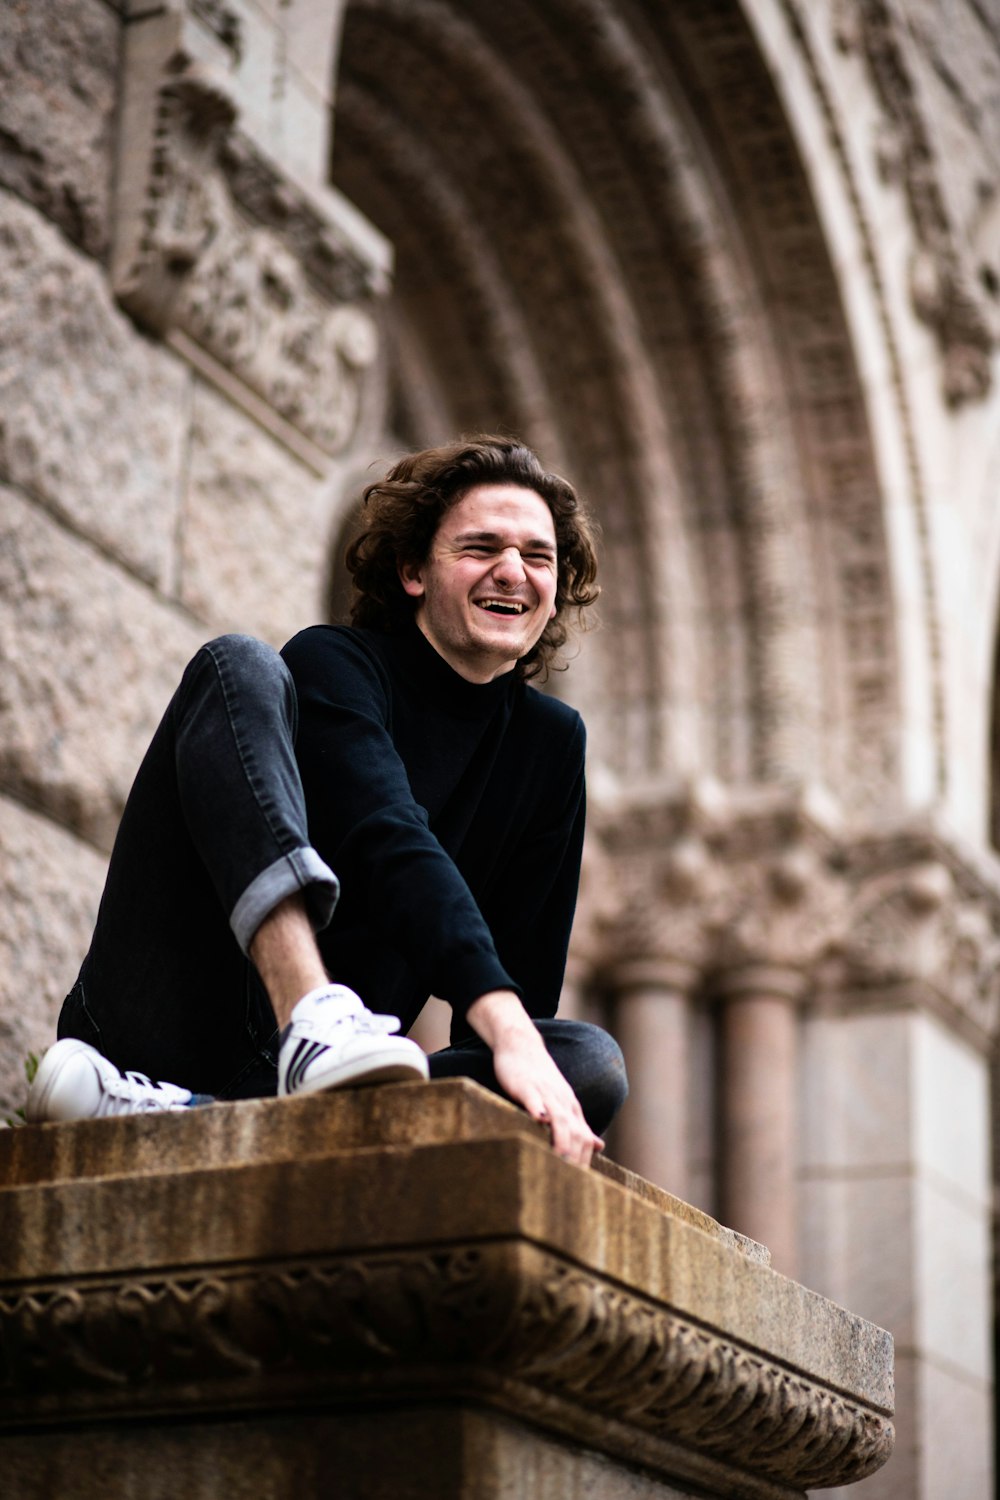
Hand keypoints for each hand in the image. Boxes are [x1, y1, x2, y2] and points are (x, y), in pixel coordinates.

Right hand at [465, 990, 604, 1167]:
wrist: (522, 1045)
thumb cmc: (540, 1078)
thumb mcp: (562, 1101)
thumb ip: (578, 1125)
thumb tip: (598, 1146)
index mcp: (571, 1108)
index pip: (584, 1138)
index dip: (583, 1161)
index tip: (579, 1184)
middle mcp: (562, 1101)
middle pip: (575, 1130)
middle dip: (575, 1156)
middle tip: (569, 1182)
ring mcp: (545, 1092)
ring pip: (558, 1116)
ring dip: (561, 1137)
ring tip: (560, 1158)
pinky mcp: (526, 1084)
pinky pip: (534, 1096)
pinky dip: (537, 1107)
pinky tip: (538, 1119)